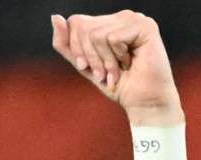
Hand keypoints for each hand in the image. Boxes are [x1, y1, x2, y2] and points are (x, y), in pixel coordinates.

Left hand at [50, 11, 181, 123]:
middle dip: (91, 57)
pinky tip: (131, 63)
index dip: (78, 50)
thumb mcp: (84, 65)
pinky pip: (112, 38)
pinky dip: (117, 58)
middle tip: (107, 73)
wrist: (144, 103)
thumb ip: (66, 43)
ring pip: (96, 34)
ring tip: (119, 70)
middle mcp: (122, 17)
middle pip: (84, 28)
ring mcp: (135, 19)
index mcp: (109, 22)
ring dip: (105, 61)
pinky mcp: (145, 26)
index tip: (92, 69)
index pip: (76, 23)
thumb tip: (55, 16)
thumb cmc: (118, 85)